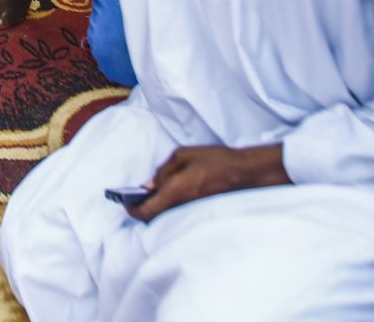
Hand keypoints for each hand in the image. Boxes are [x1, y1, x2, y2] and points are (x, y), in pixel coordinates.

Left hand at [127, 144, 290, 222]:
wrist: (246, 173)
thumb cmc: (215, 160)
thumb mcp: (183, 156)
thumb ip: (163, 171)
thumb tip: (148, 185)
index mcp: (174, 192)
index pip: (146, 212)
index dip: (132, 209)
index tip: (127, 203)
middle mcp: (181, 207)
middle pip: (154, 217)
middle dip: (144, 208)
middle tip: (140, 196)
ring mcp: (192, 212)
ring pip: (166, 216)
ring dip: (158, 207)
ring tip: (156, 192)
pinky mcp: (200, 212)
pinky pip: (179, 213)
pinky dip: (171, 207)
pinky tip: (174, 194)